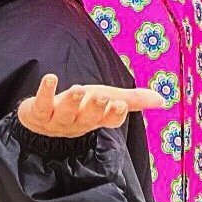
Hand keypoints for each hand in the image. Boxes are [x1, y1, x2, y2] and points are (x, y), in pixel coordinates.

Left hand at [15, 71, 169, 138]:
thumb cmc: (79, 108)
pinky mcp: (37, 112)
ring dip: (72, 101)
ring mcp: (56, 119)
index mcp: (96, 120)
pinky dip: (45, 91)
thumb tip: (163, 100)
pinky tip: (50, 79)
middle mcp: (78, 122)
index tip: (119, 105)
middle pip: (88, 117)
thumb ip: (133, 100)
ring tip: (78, 89)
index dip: (114, 114)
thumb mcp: (106, 101)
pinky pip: (41, 103)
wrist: (42, 122)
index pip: (109, 120)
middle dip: (96, 108)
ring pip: (65, 113)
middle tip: (102, 98)